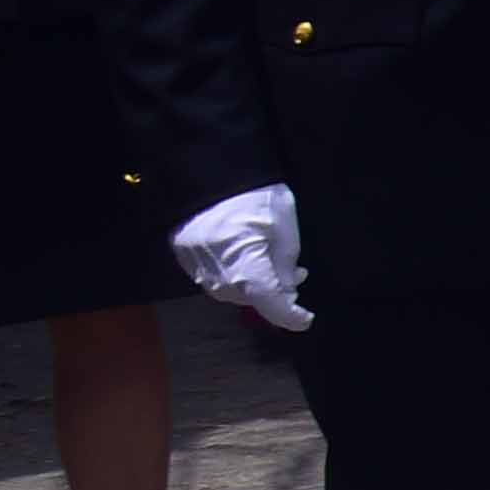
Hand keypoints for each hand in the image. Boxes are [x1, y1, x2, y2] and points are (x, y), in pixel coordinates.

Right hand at [173, 184, 312, 333]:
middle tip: (296, 277)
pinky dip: (233, 273)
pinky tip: (246, 256)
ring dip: (253, 284)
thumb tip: (286, 293)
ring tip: (271, 262)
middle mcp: (215, 272)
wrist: (211, 171)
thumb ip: (285, 266)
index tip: (306, 319)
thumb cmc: (256, 196)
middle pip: (249, 298)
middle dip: (274, 293)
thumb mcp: (284, 229)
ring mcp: (194, 265)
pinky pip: (213, 276)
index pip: (269, 304)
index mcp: (243, 264)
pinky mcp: (183, 255)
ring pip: (230, 290)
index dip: (290, 316)